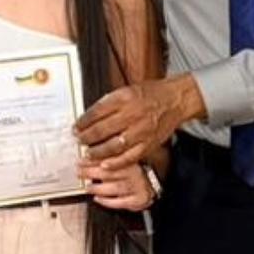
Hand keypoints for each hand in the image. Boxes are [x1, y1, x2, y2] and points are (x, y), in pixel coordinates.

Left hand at [74, 74, 203, 169]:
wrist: (176, 100)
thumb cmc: (152, 93)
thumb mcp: (127, 90)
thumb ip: (110, 102)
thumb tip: (90, 116)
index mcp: (125, 98)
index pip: (97, 111)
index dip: (83, 121)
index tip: (76, 127)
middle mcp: (133, 114)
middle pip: (103, 129)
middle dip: (87, 137)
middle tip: (79, 140)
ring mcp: (141, 131)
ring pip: (114, 145)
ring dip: (98, 151)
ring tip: (88, 152)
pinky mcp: (149, 144)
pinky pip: (130, 157)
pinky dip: (116, 162)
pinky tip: (105, 164)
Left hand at [79, 160, 154, 210]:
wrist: (154, 183)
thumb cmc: (137, 171)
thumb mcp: (126, 159)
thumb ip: (111, 157)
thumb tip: (89, 155)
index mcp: (130, 160)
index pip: (109, 157)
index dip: (92, 160)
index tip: (80, 161)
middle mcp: (133, 172)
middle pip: (109, 172)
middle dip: (91, 173)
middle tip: (79, 173)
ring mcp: (135, 186)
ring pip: (114, 188)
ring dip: (97, 188)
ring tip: (88, 187)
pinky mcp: (137, 199)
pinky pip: (120, 202)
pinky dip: (107, 202)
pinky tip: (98, 199)